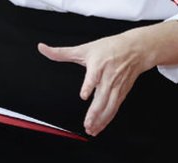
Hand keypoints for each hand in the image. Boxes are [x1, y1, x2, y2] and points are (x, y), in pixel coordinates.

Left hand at [38, 30, 152, 136]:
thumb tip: (42, 48)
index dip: (89, 85)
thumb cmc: (109, 48)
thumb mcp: (84, 48)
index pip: (93, 76)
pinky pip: (114, 109)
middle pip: (102, 96)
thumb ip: (62, 52)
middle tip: (86, 123)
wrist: (135, 50)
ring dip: (101, 119)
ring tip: (91, 128)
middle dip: (95, 112)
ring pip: (109, 106)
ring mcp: (116, 87)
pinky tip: (99, 127)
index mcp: (98, 65)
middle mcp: (108, 77)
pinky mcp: (122, 93)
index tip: (84, 94)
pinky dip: (107, 119)